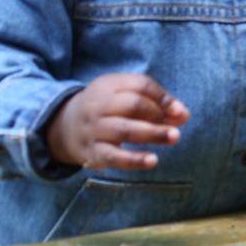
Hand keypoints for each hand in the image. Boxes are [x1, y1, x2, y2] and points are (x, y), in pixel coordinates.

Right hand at [45, 74, 189, 169]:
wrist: (61, 127)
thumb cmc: (106, 109)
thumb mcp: (123, 95)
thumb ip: (155, 102)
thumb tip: (183, 115)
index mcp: (108, 85)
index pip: (140, 85)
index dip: (163, 97)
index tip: (180, 111)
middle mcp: (98, 105)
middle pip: (132, 105)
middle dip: (158, 114)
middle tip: (177, 127)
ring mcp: (93, 129)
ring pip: (124, 130)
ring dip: (152, 134)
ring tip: (174, 137)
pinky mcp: (91, 152)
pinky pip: (113, 156)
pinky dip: (134, 159)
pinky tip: (152, 160)